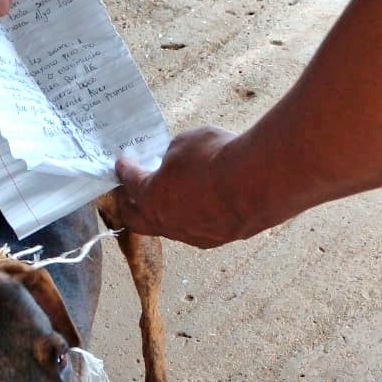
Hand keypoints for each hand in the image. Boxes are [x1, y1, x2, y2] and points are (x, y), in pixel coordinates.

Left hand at [115, 126, 249, 248]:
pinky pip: (197, 230)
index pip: (130, 182)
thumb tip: (175, 159)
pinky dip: (194, 217)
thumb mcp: (187, 143)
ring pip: (169, 227)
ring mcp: (192, 235)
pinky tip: (202, 206)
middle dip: (129, 204)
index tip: (122, 164)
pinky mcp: (217, 239)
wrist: (258, 183)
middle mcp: (166, 222)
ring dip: (165, 213)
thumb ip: (174, 154)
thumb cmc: (218, 159)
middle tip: (128, 193)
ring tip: (169, 198)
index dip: (125, 171)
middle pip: (137, 219)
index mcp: (151, 196)